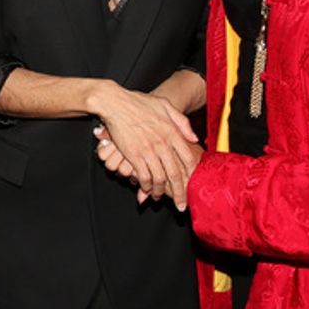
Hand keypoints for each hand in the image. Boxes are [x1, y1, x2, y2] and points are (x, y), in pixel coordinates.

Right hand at [91, 85, 199, 208]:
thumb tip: (194, 138)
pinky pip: (143, 176)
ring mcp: (148, 150)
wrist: (115, 103)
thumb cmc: (139, 102)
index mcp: (172, 132)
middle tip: (181, 205)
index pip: (188, 158)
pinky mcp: (133, 155)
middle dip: (180, 193)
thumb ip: (182, 122)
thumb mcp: (165, 106)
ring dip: (161, 192)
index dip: (192, 174)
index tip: (193, 185)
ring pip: (159, 178)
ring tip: (161, 198)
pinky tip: (146, 189)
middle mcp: (162, 143)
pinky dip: (146, 185)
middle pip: (175, 174)